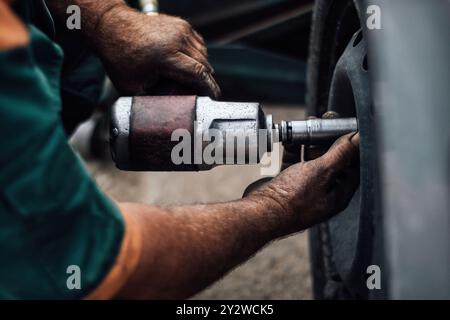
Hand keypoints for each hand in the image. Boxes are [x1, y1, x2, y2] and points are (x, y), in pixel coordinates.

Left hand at [95, 6, 219, 96]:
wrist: (113, 27)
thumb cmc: (120, 57)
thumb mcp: (132, 87)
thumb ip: (151, 101)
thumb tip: (166, 115)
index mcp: (165, 56)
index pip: (199, 73)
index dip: (210, 88)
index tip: (214, 98)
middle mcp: (176, 40)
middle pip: (204, 64)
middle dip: (207, 80)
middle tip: (205, 93)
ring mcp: (180, 29)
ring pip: (203, 53)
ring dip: (203, 68)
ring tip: (196, 81)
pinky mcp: (181, 24)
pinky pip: (198, 43)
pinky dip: (198, 55)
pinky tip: (191, 64)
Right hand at [247, 132, 359, 233]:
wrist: (260, 212)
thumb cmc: (293, 198)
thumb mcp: (322, 171)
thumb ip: (342, 153)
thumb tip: (360, 137)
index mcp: (339, 193)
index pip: (353, 164)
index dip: (351, 143)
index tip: (346, 125)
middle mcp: (324, 191)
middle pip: (333, 158)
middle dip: (329, 137)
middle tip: (326, 120)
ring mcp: (305, 187)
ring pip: (313, 158)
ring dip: (311, 141)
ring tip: (308, 124)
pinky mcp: (288, 183)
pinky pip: (294, 161)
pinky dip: (294, 148)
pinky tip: (290, 137)